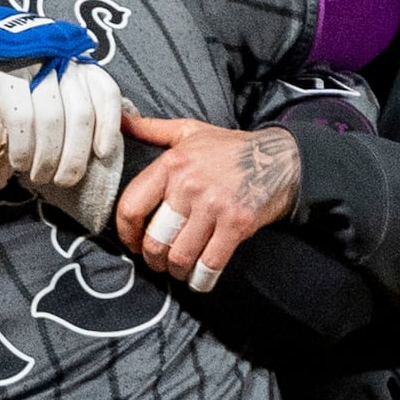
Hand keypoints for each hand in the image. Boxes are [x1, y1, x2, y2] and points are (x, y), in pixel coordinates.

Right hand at [0, 50, 123, 191]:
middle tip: (62, 181)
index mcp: (72, 61)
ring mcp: (27, 64)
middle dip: (74, 156)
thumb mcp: (45, 83)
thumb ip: (75, 101)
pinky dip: (23, 147)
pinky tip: (18, 162)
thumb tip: (115, 132)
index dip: (108, 125)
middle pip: (80, 113)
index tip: (101, 154)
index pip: (105, 90)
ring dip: (47, 157)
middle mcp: (55, 59)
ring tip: (37, 176)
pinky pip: (21, 117)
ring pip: (52, 119)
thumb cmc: (4, 78)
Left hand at [113, 117, 301, 291]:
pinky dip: (201, 279)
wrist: (280, 157)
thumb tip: (119, 120)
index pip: (131, 207)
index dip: (125, 233)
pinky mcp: (237, 224)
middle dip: (152, 258)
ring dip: (175, 271)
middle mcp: (189, 185)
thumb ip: (150, 129)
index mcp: (171, 165)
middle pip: (154, 239)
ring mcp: (214, 206)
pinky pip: (210, 264)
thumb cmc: (229, 148)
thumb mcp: (188, 131)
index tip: (131, 242)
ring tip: (177, 269)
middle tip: (157, 261)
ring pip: (180, 256)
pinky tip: (199, 279)